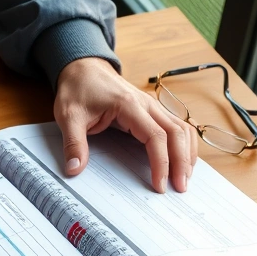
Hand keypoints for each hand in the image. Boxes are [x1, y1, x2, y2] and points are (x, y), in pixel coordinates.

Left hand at [53, 57, 197, 192]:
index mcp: (129, 105)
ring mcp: (152, 106)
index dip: (161, 162)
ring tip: (185, 177)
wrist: (83, 67)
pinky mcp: (151, 110)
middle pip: (177, 133)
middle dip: (182, 162)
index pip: (155, 136)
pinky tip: (183, 160)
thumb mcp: (68, 116)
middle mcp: (147, 104)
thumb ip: (73, 143)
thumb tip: (74, 169)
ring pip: (182, 128)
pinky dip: (184, 143)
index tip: (159, 184)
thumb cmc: (77, 89)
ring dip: (187, 153)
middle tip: (180, 188)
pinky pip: (176, 126)